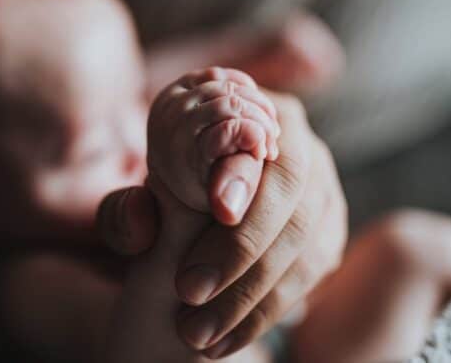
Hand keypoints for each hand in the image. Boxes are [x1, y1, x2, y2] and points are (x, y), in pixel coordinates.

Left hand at [95, 92, 347, 359]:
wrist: (194, 232)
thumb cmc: (159, 208)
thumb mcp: (125, 209)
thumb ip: (123, 213)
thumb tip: (140, 215)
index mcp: (247, 112)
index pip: (254, 135)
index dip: (240, 173)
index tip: (217, 211)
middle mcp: (295, 142)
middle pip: (290, 190)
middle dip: (242, 246)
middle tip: (189, 290)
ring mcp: (321, 186)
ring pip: (306, 238)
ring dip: (253, 292)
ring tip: (199, 333)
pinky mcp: (328, 229)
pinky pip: (314, 269)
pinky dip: (269, 308)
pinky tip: (228, 339)